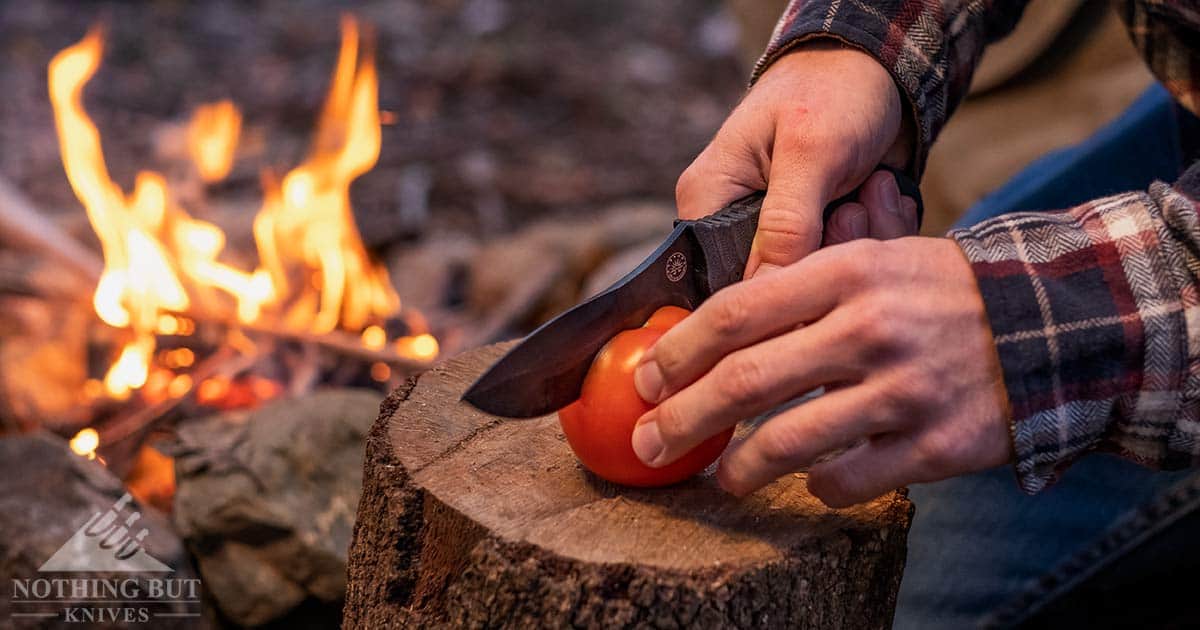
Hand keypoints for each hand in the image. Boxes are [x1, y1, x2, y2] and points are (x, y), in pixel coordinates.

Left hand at [630, 236, 1011, 506]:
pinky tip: (809, 481)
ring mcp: (904, 390)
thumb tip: (703, 322)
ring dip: (738, 468)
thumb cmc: (938, 292)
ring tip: (721, 476)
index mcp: (846, 272)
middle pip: (746, 381)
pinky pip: (847, 481)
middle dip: (684, 419)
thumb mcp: (872, 259)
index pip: (735, 312)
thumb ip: (796, 284)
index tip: (645, 381)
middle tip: (651, 443)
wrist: (1050, 324)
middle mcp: (870, 328)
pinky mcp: (935, 445)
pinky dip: (816, 488)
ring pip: (788, 443)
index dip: (678, 352)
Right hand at [677, 42, 913, 274]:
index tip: (819, 269)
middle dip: (825, 258)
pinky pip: (841, 261)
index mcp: (707, 201)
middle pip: (770, 284)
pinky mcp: (812, 234)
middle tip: (856, 210)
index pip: (719, 283)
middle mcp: (732, 224)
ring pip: (813, 276)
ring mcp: (775, 232)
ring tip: (874, 191)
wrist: (877, 67)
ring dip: (857, 242)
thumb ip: (787, 224)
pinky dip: (873, 236)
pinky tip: (884, 196)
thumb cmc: (833, 90)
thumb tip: (765, 294)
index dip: (767, 290)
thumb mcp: (811, 151)